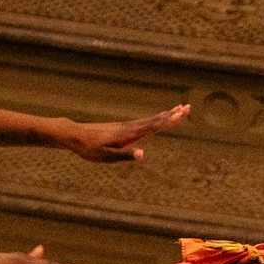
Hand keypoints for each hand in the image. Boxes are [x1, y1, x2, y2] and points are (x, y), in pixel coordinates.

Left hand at [63, 103, 188, 163]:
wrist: (75, 136)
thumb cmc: (89, 149)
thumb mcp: (106, 157)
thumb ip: (124, 156)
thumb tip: (142, 155)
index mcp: (129, 134)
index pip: (153, 126)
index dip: (168, 121)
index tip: (182, 113)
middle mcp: (130, 127)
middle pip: (155, 120)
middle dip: (172, 114)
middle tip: (188, 107)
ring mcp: (127, 127)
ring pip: (150, 120)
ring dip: (166, 115)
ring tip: (178, 109)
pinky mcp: (122, 128)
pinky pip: (144, 122)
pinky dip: (154, 119)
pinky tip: (158, 120)